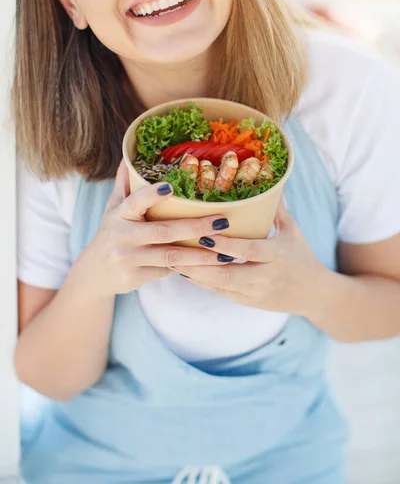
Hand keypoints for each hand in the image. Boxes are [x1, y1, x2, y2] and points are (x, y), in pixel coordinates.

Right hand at [79, 160, 230, 298]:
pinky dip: (191, 269)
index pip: (135, 202)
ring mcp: (129, 259)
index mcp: (119, 215)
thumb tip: (129, 155)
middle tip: (222, 221)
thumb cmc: (111, 234)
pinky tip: (213, 266)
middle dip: (195, 227)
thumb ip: (124, 184)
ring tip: (227, 251)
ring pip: (171, 257)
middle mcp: (123, 236)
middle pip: (163, 231)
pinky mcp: (136, 278)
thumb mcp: (113, 208)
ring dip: (201, 255)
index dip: (152, 195)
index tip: (171, 186)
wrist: (94, 274)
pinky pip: (169, 272)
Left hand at [175, 202, 329, 318]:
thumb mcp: (293, 231)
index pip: (249, 250)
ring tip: (171, 258)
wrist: (313, 295)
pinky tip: (183, 270)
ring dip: (194, 273)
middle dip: (200, 263)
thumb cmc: (302, 256)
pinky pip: (220, 292)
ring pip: (219, 285)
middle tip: (175, 248)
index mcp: (278, 256)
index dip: (225, 244)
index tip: (204, 234)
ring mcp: (254, 293)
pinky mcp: (246, 302)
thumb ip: (277, 209)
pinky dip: (201, 281)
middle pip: (228, 273)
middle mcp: (265, 277)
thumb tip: (268, 182)